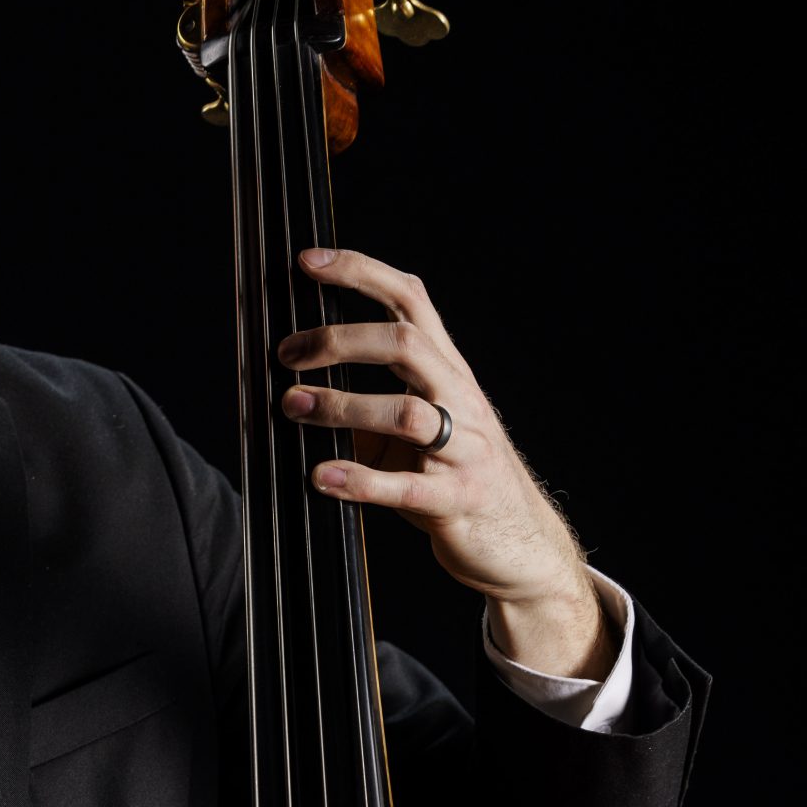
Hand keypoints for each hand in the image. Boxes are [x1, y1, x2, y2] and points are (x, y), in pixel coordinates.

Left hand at [278, 246, 617, 681]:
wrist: (519, 544)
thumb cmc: (456, 480)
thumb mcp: (418, 431)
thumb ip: (371, 407)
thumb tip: (297, 390)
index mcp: (449, 372)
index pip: (411, 300)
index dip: (360, 272)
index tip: (308, 262)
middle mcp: (460, 399)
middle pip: (406, 342)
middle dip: (340, 339)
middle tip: (287, 354)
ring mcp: (463, 450)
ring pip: (407, 411)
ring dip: (342, 405)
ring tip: (292, 407)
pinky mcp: (456, 500)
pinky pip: (406, 486)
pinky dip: (359, 479)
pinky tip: (321, 476)